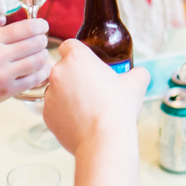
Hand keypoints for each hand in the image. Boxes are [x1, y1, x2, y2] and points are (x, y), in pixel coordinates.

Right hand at [0, 17, 49, 110]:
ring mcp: (3, 74)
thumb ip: (1, 35)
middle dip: (42, 40)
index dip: (40, 25)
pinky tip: (40, 70)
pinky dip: (41, 73)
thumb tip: (28, 29)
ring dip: (43, 56)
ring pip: (38, 60)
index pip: (25, 28)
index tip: (43, 26)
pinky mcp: (7, 90)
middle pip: (35, 43)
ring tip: (40, 56)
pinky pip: (34, 79)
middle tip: (41, 42)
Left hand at [41, 39, 148, 154]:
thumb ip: (138, 73)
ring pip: (57, 90)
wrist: (104, 140)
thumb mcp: (136, 84)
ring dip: (68, 95)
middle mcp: (58, 73)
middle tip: (92, 89)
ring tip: (88, 109)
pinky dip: (64, 114)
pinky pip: (54, 110)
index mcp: (77, 58)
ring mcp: (49, 95)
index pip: (69, 45)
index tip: (87, 65)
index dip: (78, 54)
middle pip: (63, 69)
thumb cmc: (118, 108)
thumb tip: (139, 74)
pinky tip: (81, 122)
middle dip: (75, 77)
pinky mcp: (46, 115)